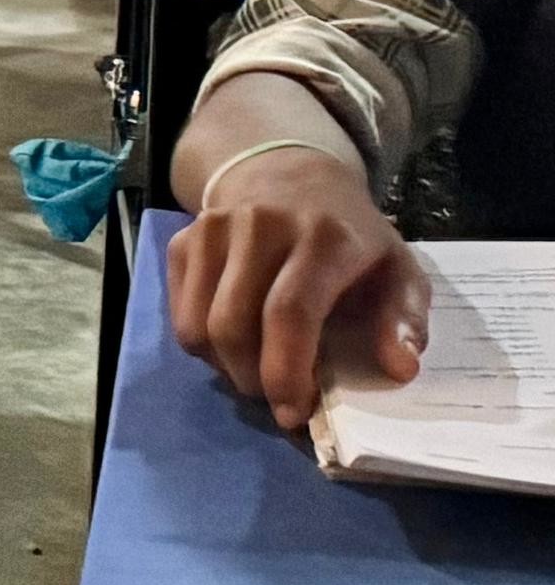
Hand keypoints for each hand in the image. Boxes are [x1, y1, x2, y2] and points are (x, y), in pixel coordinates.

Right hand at [165, 139, 428, 429]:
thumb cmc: (350, 236)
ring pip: (198, 325)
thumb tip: (398, 368)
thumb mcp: (398, 268)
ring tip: (256, 373)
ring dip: (225, 368)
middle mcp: (260, 227)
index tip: (293, 412)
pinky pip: (179, 313)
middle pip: (233, 324)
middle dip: (252, 380)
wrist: (287, 172)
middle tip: (276, 400)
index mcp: (323, 238)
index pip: (289, 311)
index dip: (286, 370)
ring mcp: (213, 231)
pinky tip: (234, 343)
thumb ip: (405, 319)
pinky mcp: (183, 240)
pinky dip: (202, 345)